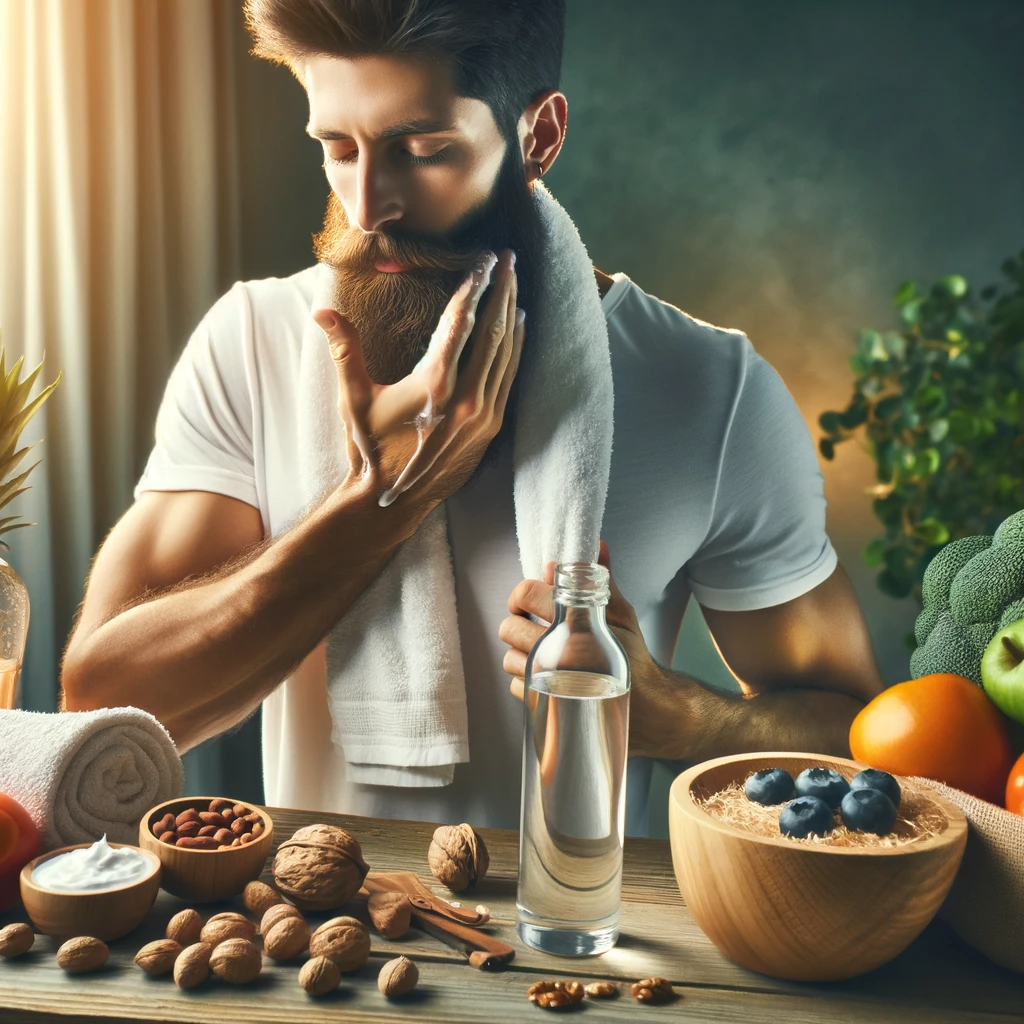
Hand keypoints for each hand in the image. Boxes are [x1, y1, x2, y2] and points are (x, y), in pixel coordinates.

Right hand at [312, 249, 523, 509]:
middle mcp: (466, 397)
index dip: (474, 287)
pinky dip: (515, 349)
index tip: (484, 259)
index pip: (461, 322)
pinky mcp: (491, 428)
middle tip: (509, 258)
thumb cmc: (370, 447)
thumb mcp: (354, 398)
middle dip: (503, 290)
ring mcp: (483, 414)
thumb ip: (344, 350)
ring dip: (512, 314)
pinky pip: (509, 378)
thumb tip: (321, 311)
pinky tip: (517, 327)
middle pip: (492, 331)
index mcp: (434, 383)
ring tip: (515, 282)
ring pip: (506, 353)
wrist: (390, 500)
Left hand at [499, 542, 671, 755]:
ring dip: (520, 653)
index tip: (527, 600)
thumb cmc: (635, 659)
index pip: (526, 594)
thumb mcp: (623, 616)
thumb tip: (597, 547)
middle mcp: (558, 652)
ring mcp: (549, 680)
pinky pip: (515, 686)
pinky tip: (545, 674)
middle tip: (532, 624)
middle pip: (508, 628)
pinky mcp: (545, 704)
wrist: (650, 708)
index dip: (521, 594)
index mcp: (575, 624)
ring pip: (508, 658)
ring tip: (540, 651)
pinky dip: (525, 679)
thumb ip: (602, 581)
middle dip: (517, 623)